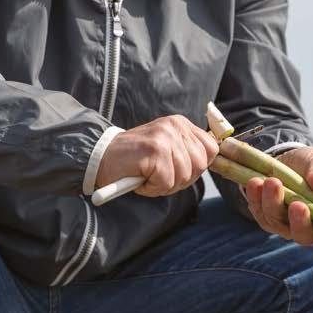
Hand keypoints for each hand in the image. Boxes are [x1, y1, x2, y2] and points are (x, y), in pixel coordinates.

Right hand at [94, 115, 218, 197]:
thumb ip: (188, 152)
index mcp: (181, 123)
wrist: (101, 158)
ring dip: (164, 185)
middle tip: (158, 175)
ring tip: (147, 175)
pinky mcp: (155, 151)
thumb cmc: (134, 160)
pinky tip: (140, 178)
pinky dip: (152, 188)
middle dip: (181, 179)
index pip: (212, 149)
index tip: (176, 169)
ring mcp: (165, 137)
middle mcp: (175, 126)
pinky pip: (166, 182)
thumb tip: (212, 162)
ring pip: (184, 176)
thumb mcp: (166, 148)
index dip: (196, 167)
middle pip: (200, 166)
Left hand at [245, 147, 312, 255]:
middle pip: (303, 235)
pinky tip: (255, 182)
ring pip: (276, 221)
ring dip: (273, 202)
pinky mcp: (264, 216)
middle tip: (297, 204)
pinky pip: (258, 211)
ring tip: (272, 181)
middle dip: (299, 222)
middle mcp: (306, 226)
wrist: (285, 158)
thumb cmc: (309, 167)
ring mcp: (283, 224)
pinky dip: (256, 197)